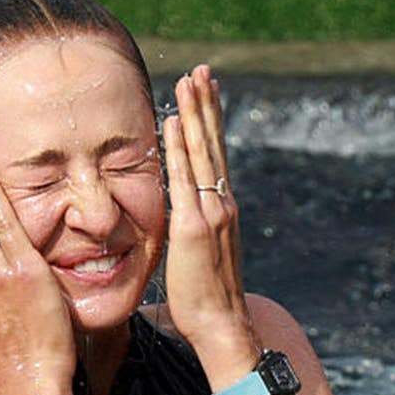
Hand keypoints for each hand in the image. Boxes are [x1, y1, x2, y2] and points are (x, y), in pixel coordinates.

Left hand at [163, 65, 260, 389]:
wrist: (220, 324)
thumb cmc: (204, 300)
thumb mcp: (197, 256)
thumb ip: (191, 234)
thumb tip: (179, 229)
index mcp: (221, 209)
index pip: (214, 156)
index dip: (210, 124)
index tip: (205, 93)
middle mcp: (221, 203)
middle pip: (213, 143)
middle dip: (206, 104)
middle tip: (202, 70)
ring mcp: (210, 211)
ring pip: (201, 151)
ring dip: (194, 112)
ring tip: (190, 80)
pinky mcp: (192, 224)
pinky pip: (184, 176)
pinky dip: (180, 146)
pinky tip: (173, 121)